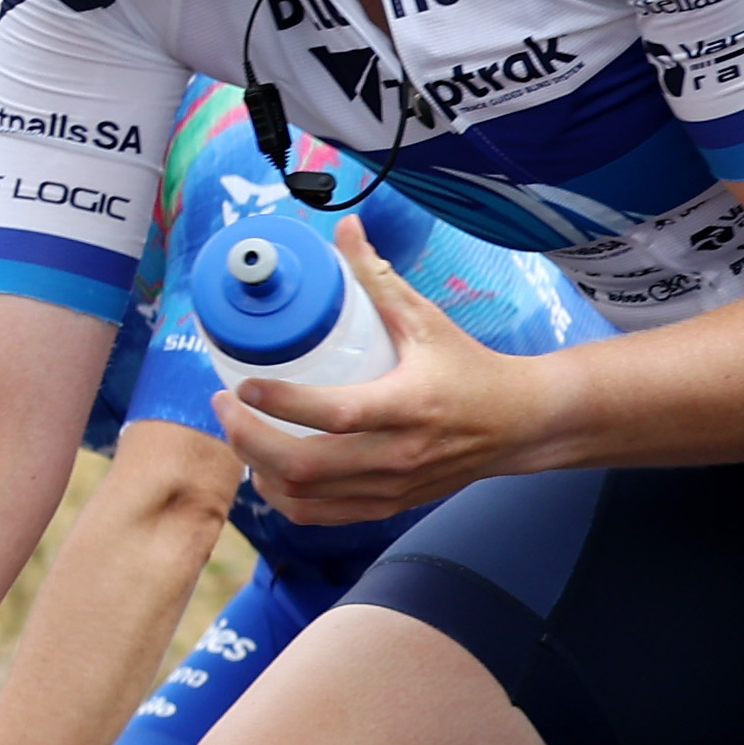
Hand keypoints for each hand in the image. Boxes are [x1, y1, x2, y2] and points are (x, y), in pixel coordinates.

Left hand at [223, 228, 538, 525]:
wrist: (518, 425)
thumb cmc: (471, 370)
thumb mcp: (428, 320)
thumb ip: (379, 278)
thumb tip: (344, 228)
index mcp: (411, 405)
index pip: (335, 413)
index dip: (281, 401)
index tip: (242, 382)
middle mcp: (400, 454)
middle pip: (306, 466)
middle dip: (249, 438)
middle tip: (225, 405)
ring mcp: (393, 486)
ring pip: (305, 496)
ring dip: (259, 468)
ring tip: (240, 433)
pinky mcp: (389, 505)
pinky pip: (321, 515)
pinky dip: (284, 498)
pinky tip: (266, 472)